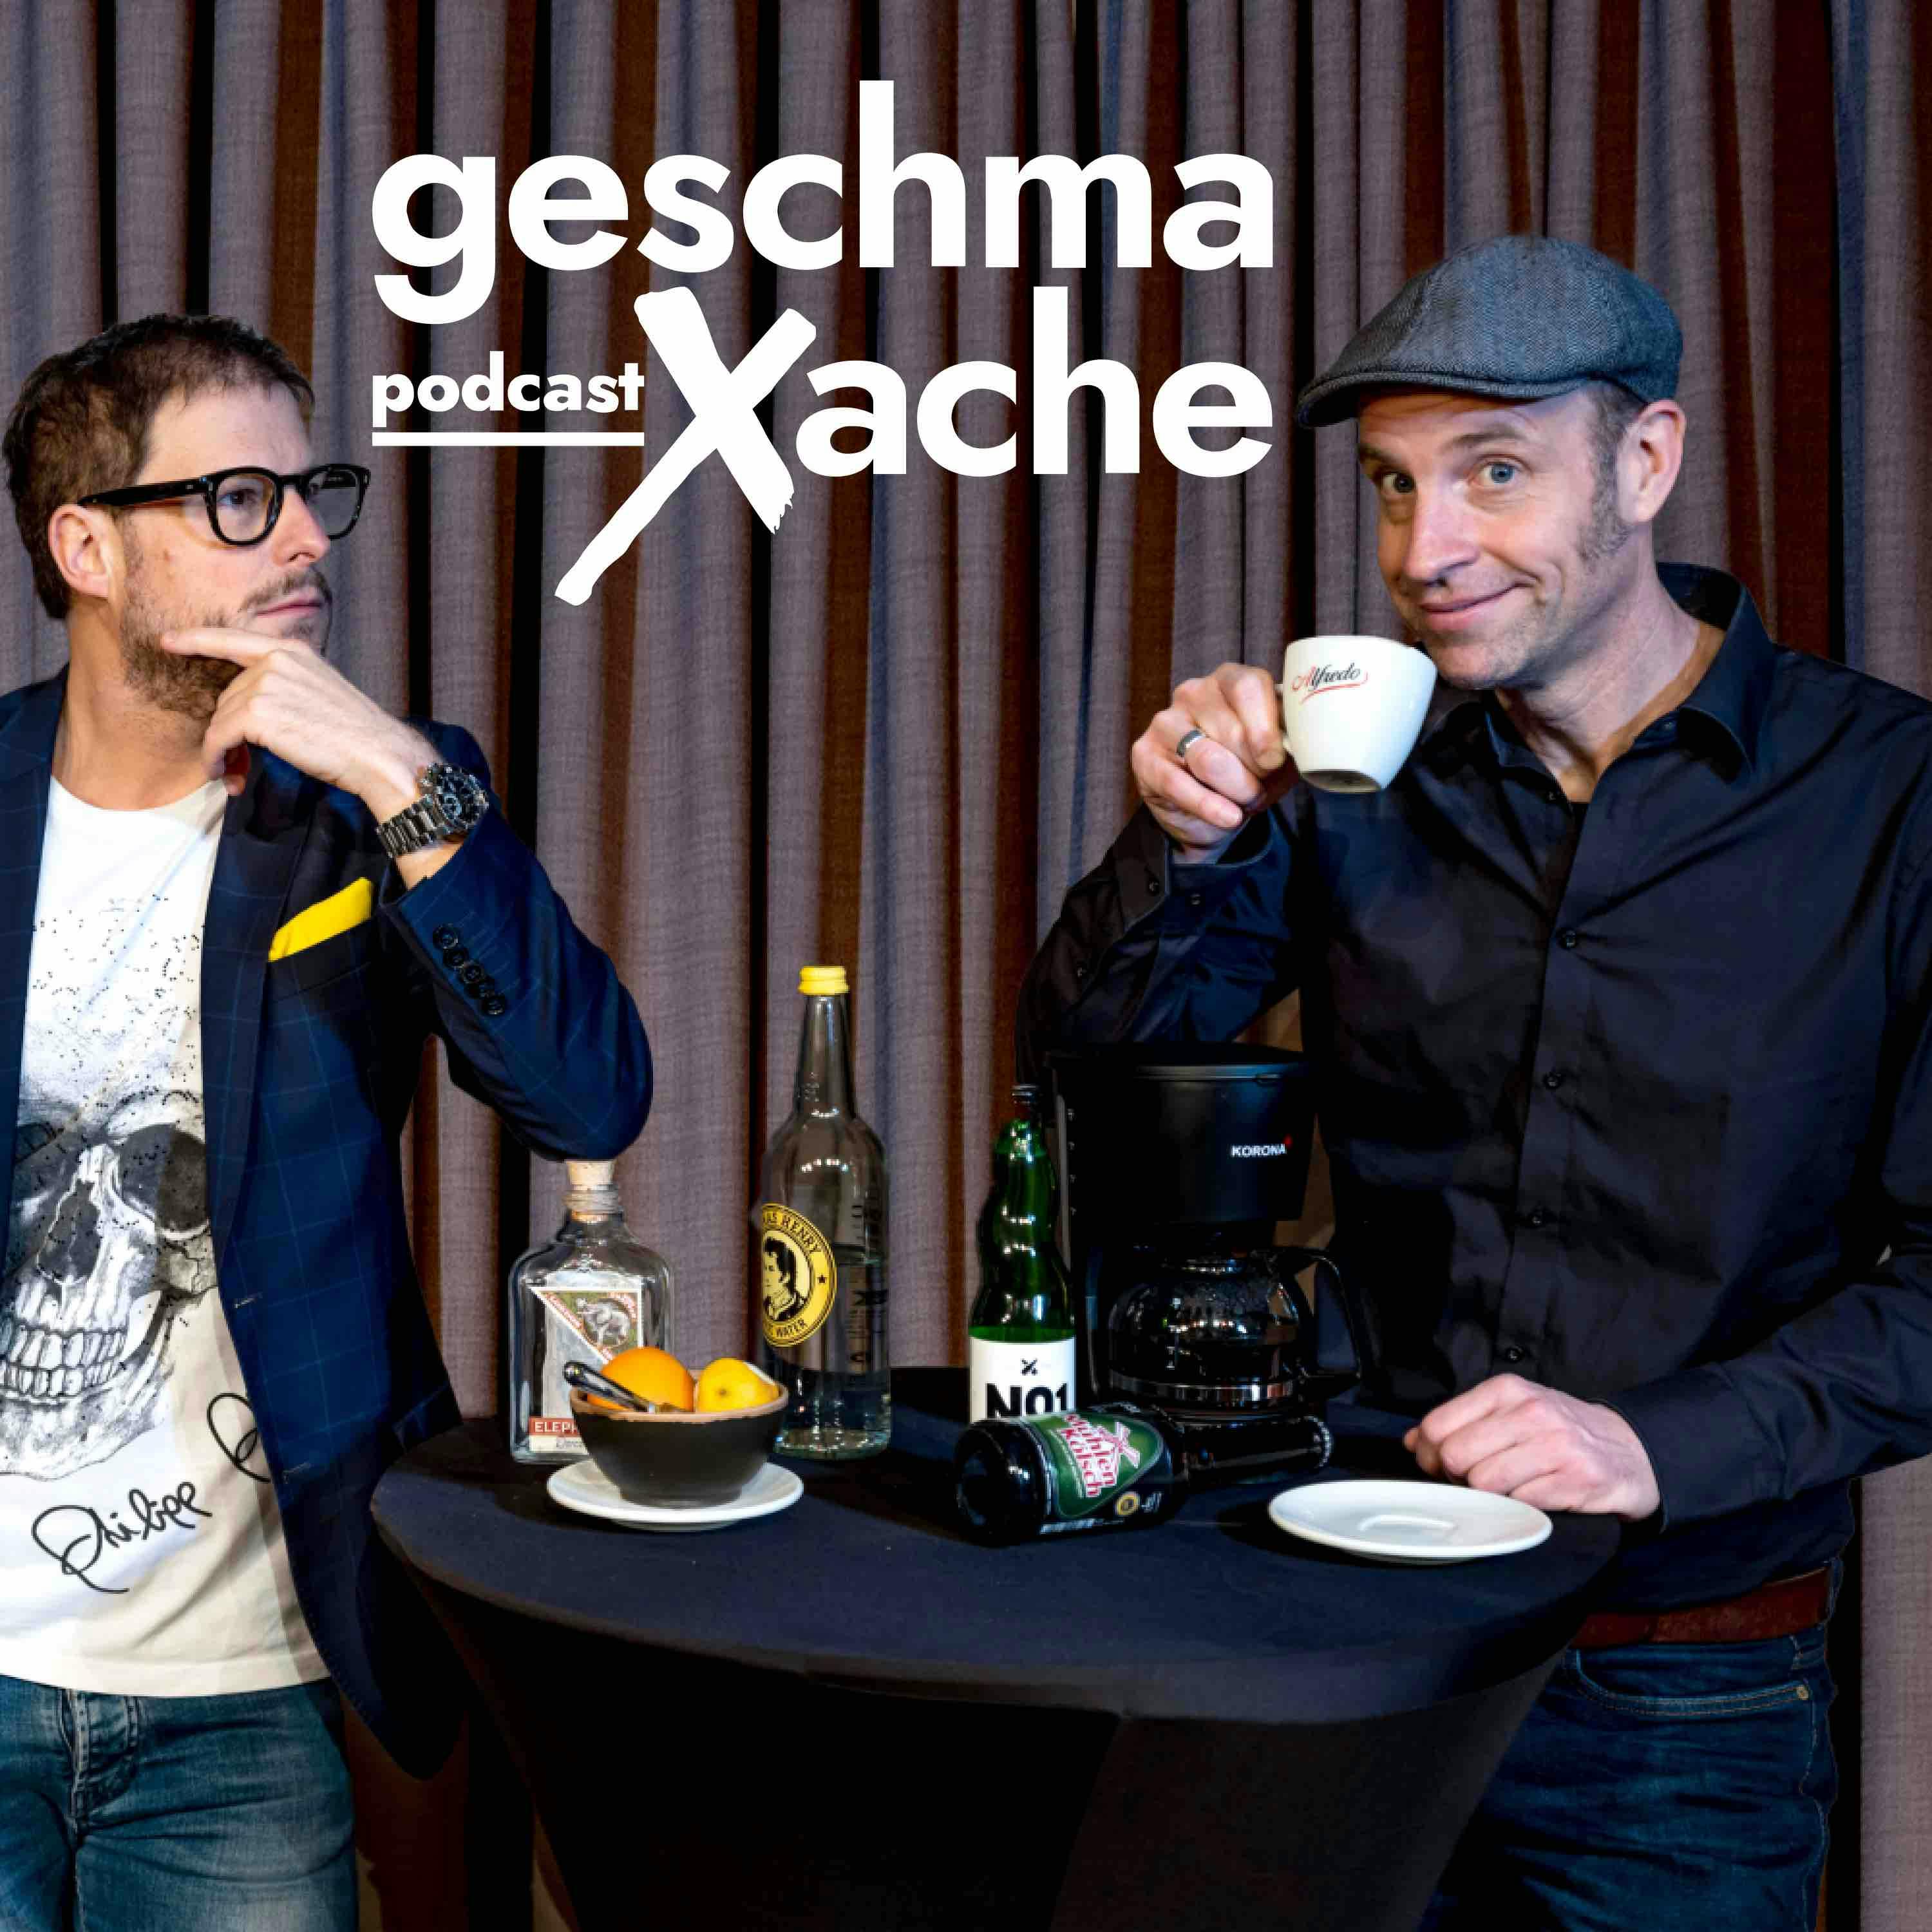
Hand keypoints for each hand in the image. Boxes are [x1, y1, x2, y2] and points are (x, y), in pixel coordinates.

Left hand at [159, 628, 432, 814]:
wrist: (377, 753)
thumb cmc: (356, 734)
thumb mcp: (320, 691)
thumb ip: (285, 685)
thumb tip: (248, 709)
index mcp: (293, 651)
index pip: (234, 638)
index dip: (197, 640)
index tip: (168, 641)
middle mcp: (277, 661)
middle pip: (228, 694)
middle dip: (226, 730)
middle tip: (233, 762)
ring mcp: (266, 684)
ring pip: (221, 718)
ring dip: (221, 750)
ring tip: (232, 775)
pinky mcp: (258, 713)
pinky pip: (219, 736)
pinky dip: (216, 758)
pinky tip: (226, 775)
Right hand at [1129, 662, 1297, 860]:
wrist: (1211, 812)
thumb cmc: (1249, 772)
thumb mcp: (1278, 755)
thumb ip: (1291, 741)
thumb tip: (1306, 742)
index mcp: (1229, 680)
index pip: (1248, 686)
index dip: (1266, 728)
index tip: (1275, 761)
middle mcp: (1193, 693)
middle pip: (1232, 730)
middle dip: (1254, 770)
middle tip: (1260, 787)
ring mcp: (1165, 722)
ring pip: (1209, 760)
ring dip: (1236, 790)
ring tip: (1245, 801)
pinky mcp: (1144, 755)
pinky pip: (1179, 784)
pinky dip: (1210, 807)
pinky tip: (1227, 818)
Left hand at [1403, 1375, 1660, 1518]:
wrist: (1630, 1453)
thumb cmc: (1559, 1433)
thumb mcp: (1510, 1413)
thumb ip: (1461, 1423)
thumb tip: (1411, 1441)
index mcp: (1507, 1390)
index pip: (1438, 1425)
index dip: (1428, 1455)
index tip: (1439, 1468)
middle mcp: (1531, 1412)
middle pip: (1455, 1456)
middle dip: (1455, 1479)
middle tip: (1474, 1483)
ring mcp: (1556, 1445)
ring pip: (1484, 1483)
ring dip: (1487, 1497)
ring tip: (1507, 1490)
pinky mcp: (1576, 1479)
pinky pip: (1520, 1504)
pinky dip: (1518, 1509)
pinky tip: (1532, 1499)